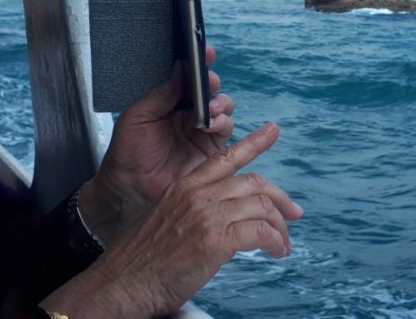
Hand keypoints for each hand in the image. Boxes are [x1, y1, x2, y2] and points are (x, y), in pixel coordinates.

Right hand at [41, 123, 303, 318]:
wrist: (120, 285)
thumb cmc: (141, 262)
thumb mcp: (167, 222)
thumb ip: (196, 212)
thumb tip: (224, 221)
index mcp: (185, 186)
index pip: (226, 157)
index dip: (254, 142)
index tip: (272, 130)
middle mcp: (197, 194)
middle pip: (253, 184)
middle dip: (280, 199)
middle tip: (294, 213)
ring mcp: (205, 215)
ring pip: (261, 207)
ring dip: (279, 227)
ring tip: (283, 243)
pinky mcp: (213, 240)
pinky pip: (259, 232)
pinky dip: (275, 241)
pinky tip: (276, 252)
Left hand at [81, 46, 235, 243]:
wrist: (129, 191)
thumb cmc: (127, 153)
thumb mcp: (138, 116)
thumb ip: (161, 93)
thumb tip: (181, 68)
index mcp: (168, 102)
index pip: (188, 77)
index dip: (198, 63)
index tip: (204, 52)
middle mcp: (187, 113)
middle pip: (209, 90)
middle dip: (212, 82)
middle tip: (209, 82)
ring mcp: (201, 131)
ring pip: (222, 107)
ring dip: (219, 102)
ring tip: (209, 107)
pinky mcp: (211, 150)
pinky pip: (226, 130)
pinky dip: (222, 122)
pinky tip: (210, 123)